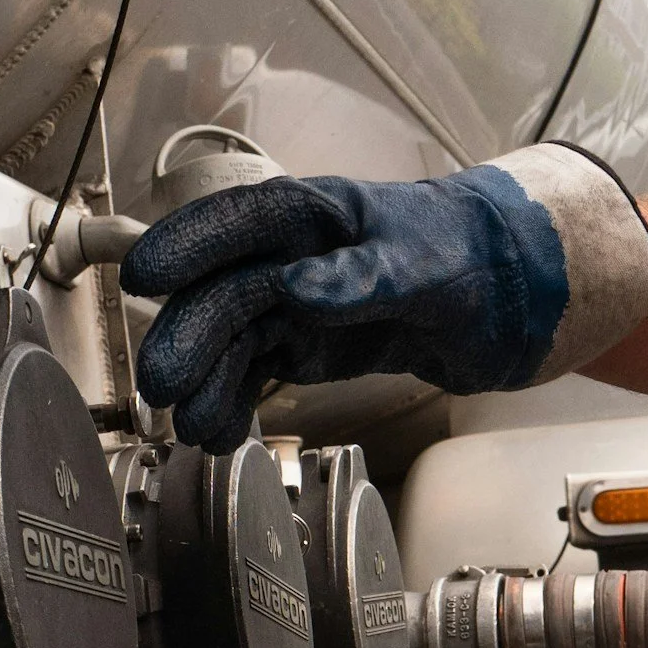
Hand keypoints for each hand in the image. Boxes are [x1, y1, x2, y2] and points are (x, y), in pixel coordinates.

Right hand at [118, 144, 647, 449]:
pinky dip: (232, 401)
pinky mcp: (304, 344)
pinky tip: (218, 431)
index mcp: (314, 216)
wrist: (502, 290)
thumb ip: (362, 276)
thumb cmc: (465, 253)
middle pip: (223, 293)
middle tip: (163, 385)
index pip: (237, 222)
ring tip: (195, 429)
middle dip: (188, 337)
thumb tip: (299, 288)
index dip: (187, 246)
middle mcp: (291, 255)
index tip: (145, 276)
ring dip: (206, 382)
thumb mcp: (422, 264)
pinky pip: (253, 372)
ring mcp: (293, 302)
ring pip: (230, 340)